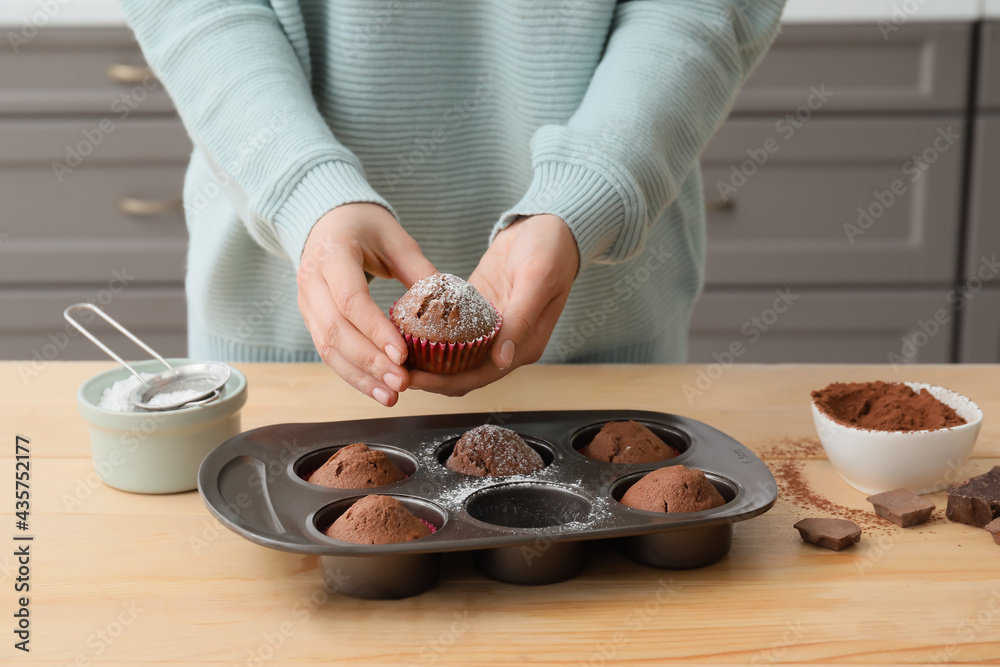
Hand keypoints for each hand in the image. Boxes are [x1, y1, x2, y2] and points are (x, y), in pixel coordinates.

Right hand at [297, 203, 435, 405]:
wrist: (324, 220)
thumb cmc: (364, 226)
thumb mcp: (395, 238)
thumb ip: (420, 271)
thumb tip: (451, 306)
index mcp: (332, 254)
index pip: (351, 300)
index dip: (376, 330)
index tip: (404, 355)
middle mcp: (311, 280)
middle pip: (335, 331)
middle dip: (370, 362)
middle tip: (402, 384)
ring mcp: (306, 302)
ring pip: (327, 348)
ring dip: (360, 376)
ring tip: (391, 397)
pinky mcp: (310, 319)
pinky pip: (328, 352)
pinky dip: (352, 373)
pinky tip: (377, 389)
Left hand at [409, 214, 578, 396]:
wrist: (552, 224)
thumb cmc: (551, 249)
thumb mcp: (537, 280)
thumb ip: (521, 320)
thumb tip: (501, 360)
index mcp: (525, 345)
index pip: (480, 376)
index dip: (445, 382)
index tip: (413, 380)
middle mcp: (507, 344)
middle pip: (462, 373)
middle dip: (429, 377)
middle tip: (394, 371)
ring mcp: (492, 329)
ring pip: (453, 357)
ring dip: (426, 360)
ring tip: (393, 353)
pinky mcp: (478, 312)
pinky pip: (450, 331)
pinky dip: (429, 335)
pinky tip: (405, 330)